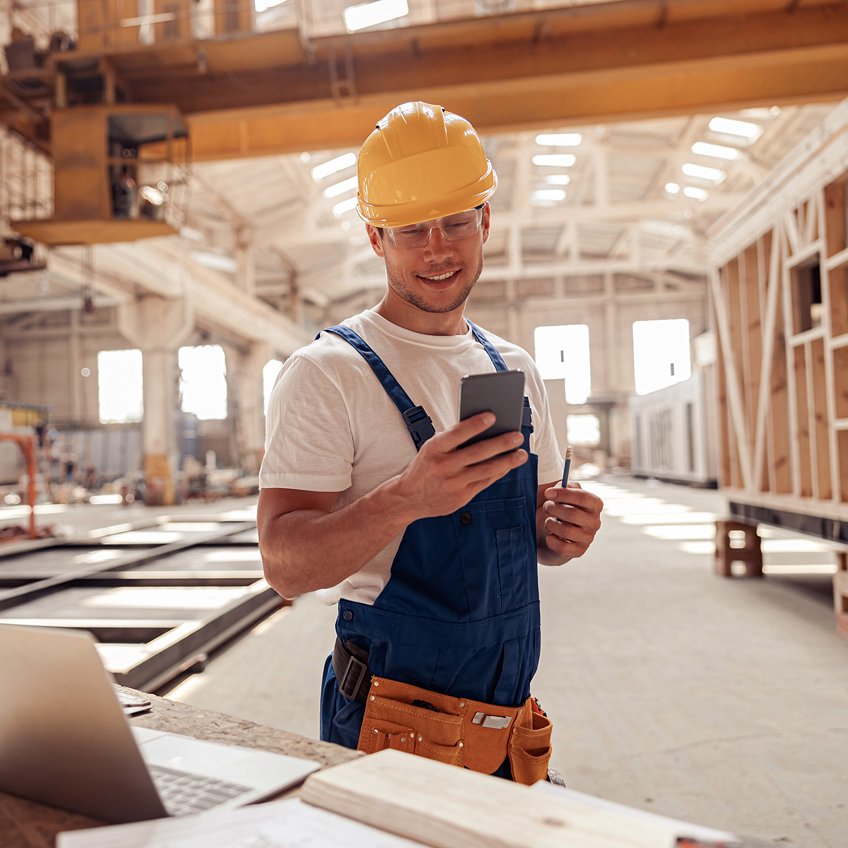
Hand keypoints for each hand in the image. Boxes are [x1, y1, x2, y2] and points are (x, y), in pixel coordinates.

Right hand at [392, 412, 527, 519]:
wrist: (408, 498)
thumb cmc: (425, 467)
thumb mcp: (432, 449)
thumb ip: (453, 440)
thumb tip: (484, 428)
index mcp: (434, 449)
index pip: (457, 434)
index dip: (475, 424)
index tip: (493, 416)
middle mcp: (443, 466)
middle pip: (478, 453)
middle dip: (501, 443)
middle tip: (517, 436)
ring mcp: (453, 483)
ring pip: (486, 470)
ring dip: (507, 461)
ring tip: (521, 454)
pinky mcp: (461, 497)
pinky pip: (485, 482)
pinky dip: (498, 473)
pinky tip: (507, 466)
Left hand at [539, 482, 602, 562]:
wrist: (548, 533)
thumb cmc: (555, 509)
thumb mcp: (559, 494)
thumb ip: (562, 486)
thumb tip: (561, 485)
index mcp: (594, 504)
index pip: (584, 497)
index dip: (564, 494)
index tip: (548, 493)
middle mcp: (594, 522)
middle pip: (573, 514)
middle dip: (554, 508)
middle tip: (546, 507)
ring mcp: (587, 538)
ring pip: (566, 531)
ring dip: (551, 524)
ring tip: (548, 522)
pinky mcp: (578, 551)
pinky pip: (563, 547)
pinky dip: (551, 540)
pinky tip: (549, 536)